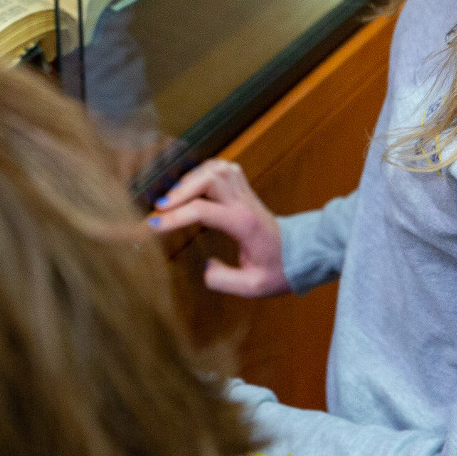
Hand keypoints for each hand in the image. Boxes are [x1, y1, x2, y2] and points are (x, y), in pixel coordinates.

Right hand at [149, 159, 289, 297]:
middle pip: (208, 179)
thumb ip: (224, 281)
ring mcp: (246, 194)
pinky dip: (205, 170)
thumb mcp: (253, 287)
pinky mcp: (246, 191)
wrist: (303, 253)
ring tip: (174, 196)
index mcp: (243, 224)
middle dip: (180, 190)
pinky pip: (224, 168)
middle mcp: (244, 203)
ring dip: (191, 178)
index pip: (203, 211)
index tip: (153, 226)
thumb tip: (205, 268)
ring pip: (216, 168)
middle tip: (160, 208)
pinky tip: (194, 183)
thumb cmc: (280, 270)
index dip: (174, 217)